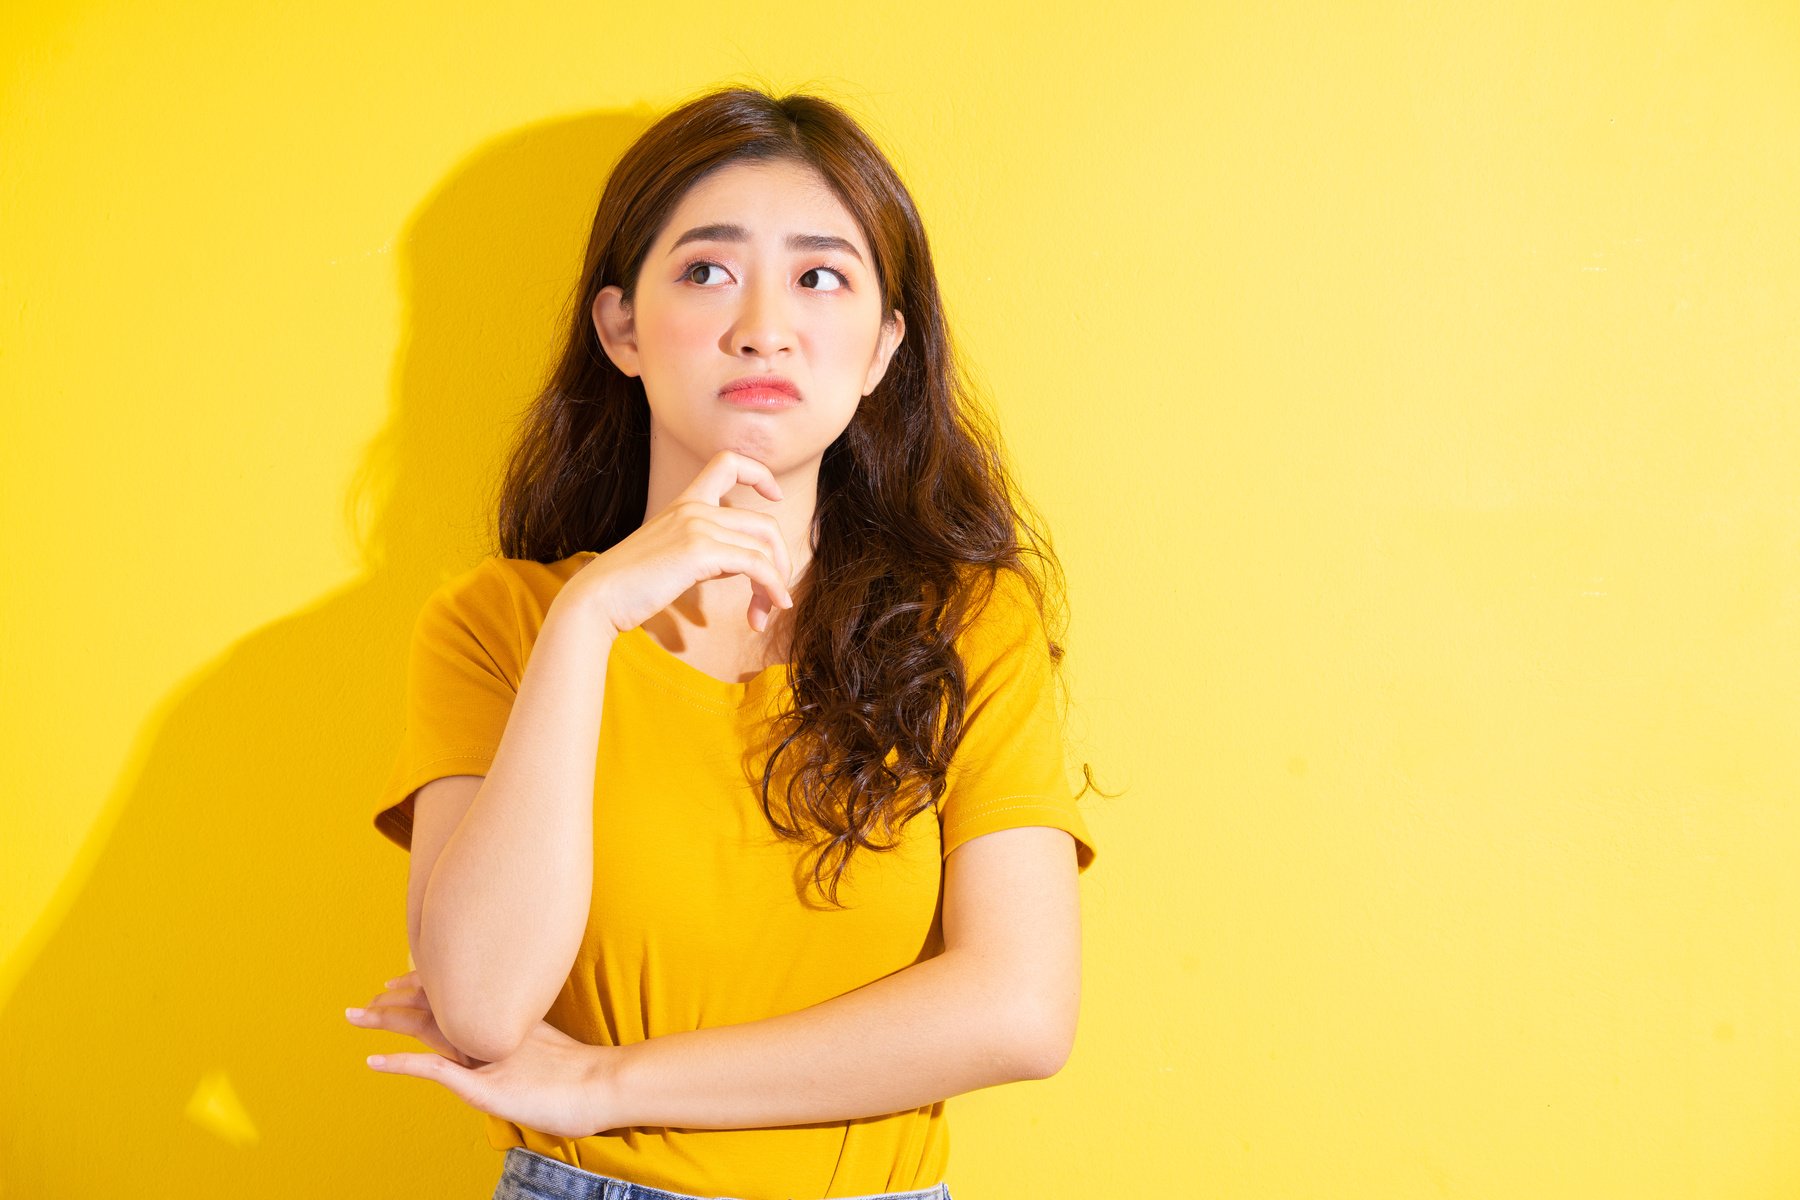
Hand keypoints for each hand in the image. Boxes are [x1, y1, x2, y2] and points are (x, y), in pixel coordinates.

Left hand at [347, 970, 623, 1138]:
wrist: (604, 1086)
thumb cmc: (582, 1079)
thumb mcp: (545, 1056)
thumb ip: (525, 1047)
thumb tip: (514, 1044)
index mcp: (500, 1023)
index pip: (452, 997)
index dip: (423, 987)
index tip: (398, 982)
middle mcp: (487, 1030)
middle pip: (432, 1005)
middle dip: (395, 1000)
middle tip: (366, 998)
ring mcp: (483, 1055)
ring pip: (425, 1028)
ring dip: (387, 1020)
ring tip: (356, 1015)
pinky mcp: (481, 1085)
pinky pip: (432, 1070)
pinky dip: (401, 1063)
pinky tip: (374, 1060)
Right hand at [564, 449, 796, 636]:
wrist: (598, 597)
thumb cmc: (632, 584)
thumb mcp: (673, 555)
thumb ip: (707, 549)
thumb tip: (742, 563)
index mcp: (685, 502)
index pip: (728, 462)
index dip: (760, 474)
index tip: (774, 497)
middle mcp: (694, 507)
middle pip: (764, 523)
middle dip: (780, 561)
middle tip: (775, 595)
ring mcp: (697, 525)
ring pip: (764, 548)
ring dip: (775, 585)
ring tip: (766, 612)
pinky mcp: (700, 550)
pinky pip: (756, 565)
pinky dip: (770, 588)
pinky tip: (766, 613)